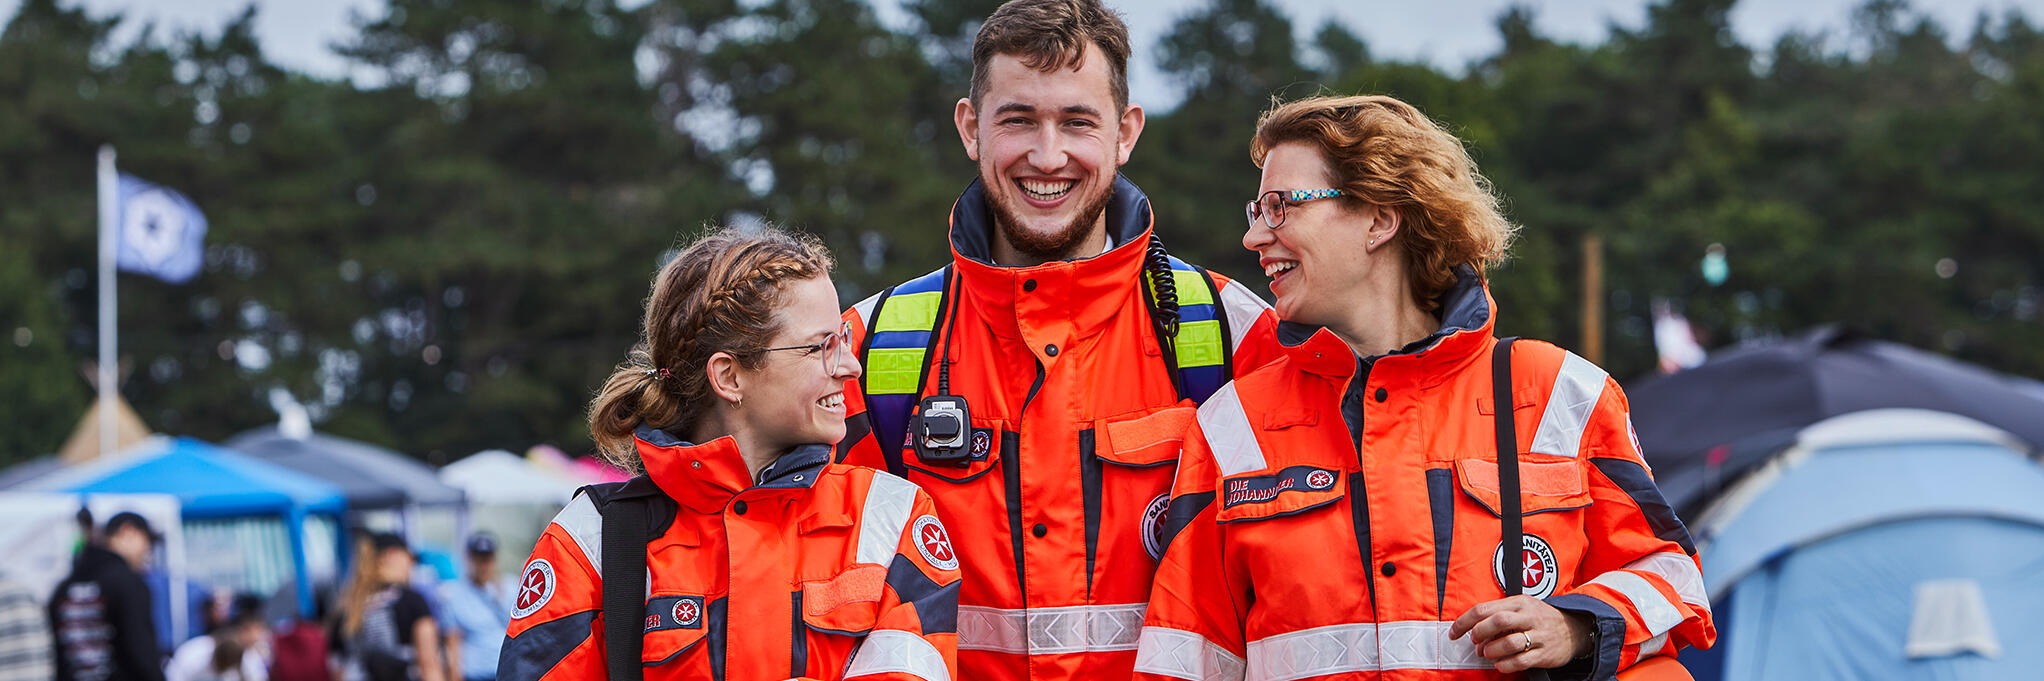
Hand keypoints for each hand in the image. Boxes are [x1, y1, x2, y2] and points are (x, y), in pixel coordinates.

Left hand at [1448, 596, 1591, 673]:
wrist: (1575, 629)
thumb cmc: (1540, 618)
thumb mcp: (1522, 608)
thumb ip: (1498, 617)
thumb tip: (1473, 635)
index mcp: (1519, 603)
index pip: (1485, 608)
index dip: (1464, 621)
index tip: (1454, 632)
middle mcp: (1529, 617)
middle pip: (1497, 621)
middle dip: (1479, 632)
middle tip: (1475, 641)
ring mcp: (1538, 635)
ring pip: (1509, 642)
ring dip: (1492, 650)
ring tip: (1487, 653)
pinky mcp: (1544, 654)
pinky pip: (1520, 661)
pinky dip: (1505, 665)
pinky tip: (1500, 664)